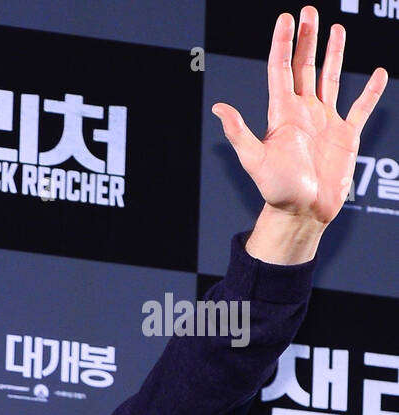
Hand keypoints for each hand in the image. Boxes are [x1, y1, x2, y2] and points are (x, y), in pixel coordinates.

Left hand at [212, 5, 387, 227]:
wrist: (302, 212)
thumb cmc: (276, 190)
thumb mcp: (255, 160)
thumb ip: (240, 133)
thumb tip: (219, 108)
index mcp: (282, 115)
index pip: (281, 70)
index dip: (282, 44)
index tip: (285, 18)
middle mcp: (303, 113)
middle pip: (305, 67)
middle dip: (307, 39)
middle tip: (309, 11)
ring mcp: (325, 122)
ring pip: (330, 79)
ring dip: (334, 54)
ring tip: (337, 28)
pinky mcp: (346, 135)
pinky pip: (361, 107)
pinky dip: (370, 92)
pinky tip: (377, 73)